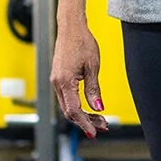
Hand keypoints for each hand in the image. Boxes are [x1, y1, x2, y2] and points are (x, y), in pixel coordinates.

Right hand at [51, 21, 109, 137]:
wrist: (71, 27)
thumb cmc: (82, 42)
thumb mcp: (93, 67)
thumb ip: (94, 90)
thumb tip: (99, 108)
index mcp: (65, 82)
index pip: (74, 111)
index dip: (85, 124)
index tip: (95, 133)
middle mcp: (57, 83)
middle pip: (70, 112)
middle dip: (86, 122)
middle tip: (104, 126)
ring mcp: (56, 81)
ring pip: (68, 106)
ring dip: (83, 115)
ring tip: (100, 119)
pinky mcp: (58, 79)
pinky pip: (66, 98)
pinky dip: (78, 106)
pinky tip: (89, 107)